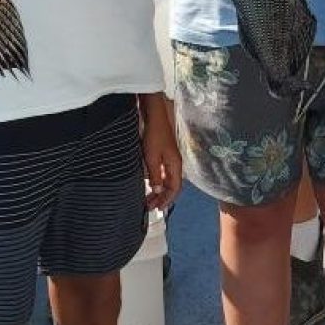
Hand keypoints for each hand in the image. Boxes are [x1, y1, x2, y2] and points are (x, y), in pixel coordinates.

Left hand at [139, 93, 183, 209]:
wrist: (154, 117)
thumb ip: (156, 175)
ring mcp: (170, 160)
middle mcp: (175, 164)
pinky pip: (163, 174)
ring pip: (167, 181)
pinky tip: (149, 185)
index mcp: (175, 165)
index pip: (175, 188)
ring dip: (159, 191)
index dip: (167, 200)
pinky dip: (157, 182)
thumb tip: (158, 191)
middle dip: (162, 198)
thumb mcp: (152, 157)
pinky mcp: (164, 155)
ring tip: (148, 199)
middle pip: (172, 186)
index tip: (156, 208)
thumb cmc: (154, 135)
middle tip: (150, 207)